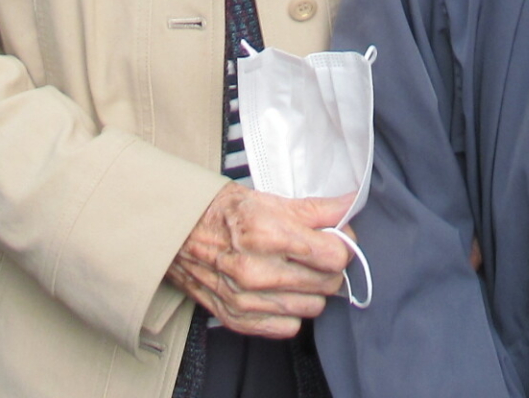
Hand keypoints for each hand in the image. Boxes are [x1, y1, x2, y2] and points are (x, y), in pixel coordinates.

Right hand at [166, 183, 353, 337]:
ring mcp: (247, 300)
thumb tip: (349, 205)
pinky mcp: (238, 319)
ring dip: (312, 290)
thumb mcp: (269, 200)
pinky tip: (281, 290)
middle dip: (329, 266)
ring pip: (313, 307)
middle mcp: (257, 272)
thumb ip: (315, 208)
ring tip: (297, 270)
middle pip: (328, 283)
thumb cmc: (224, 214)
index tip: (334, 238)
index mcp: (267, 235)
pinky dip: (290, 311)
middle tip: (317, 253)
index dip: (341, 244)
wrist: (178, 235)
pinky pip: (288, 327)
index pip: (334, 256)